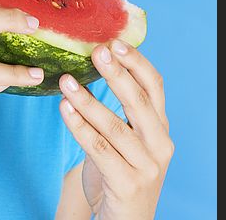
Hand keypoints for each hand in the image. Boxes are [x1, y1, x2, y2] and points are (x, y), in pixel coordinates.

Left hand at [58, 41, 173, 219]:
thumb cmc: (121, 171)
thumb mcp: (127, 138)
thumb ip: (118, 109)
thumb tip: (92, 66)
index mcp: (161, 127)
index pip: (155, 86)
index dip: (137, 62)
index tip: (116, 41)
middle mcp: (160, 144)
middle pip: (138, 101)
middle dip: (115, 73)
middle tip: (96, 51)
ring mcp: (146, 166)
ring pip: (114, 126)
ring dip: (87, 100)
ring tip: (66, 81)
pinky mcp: (127, 184)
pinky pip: (99, 149)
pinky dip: (80, 127)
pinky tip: (64, 109)